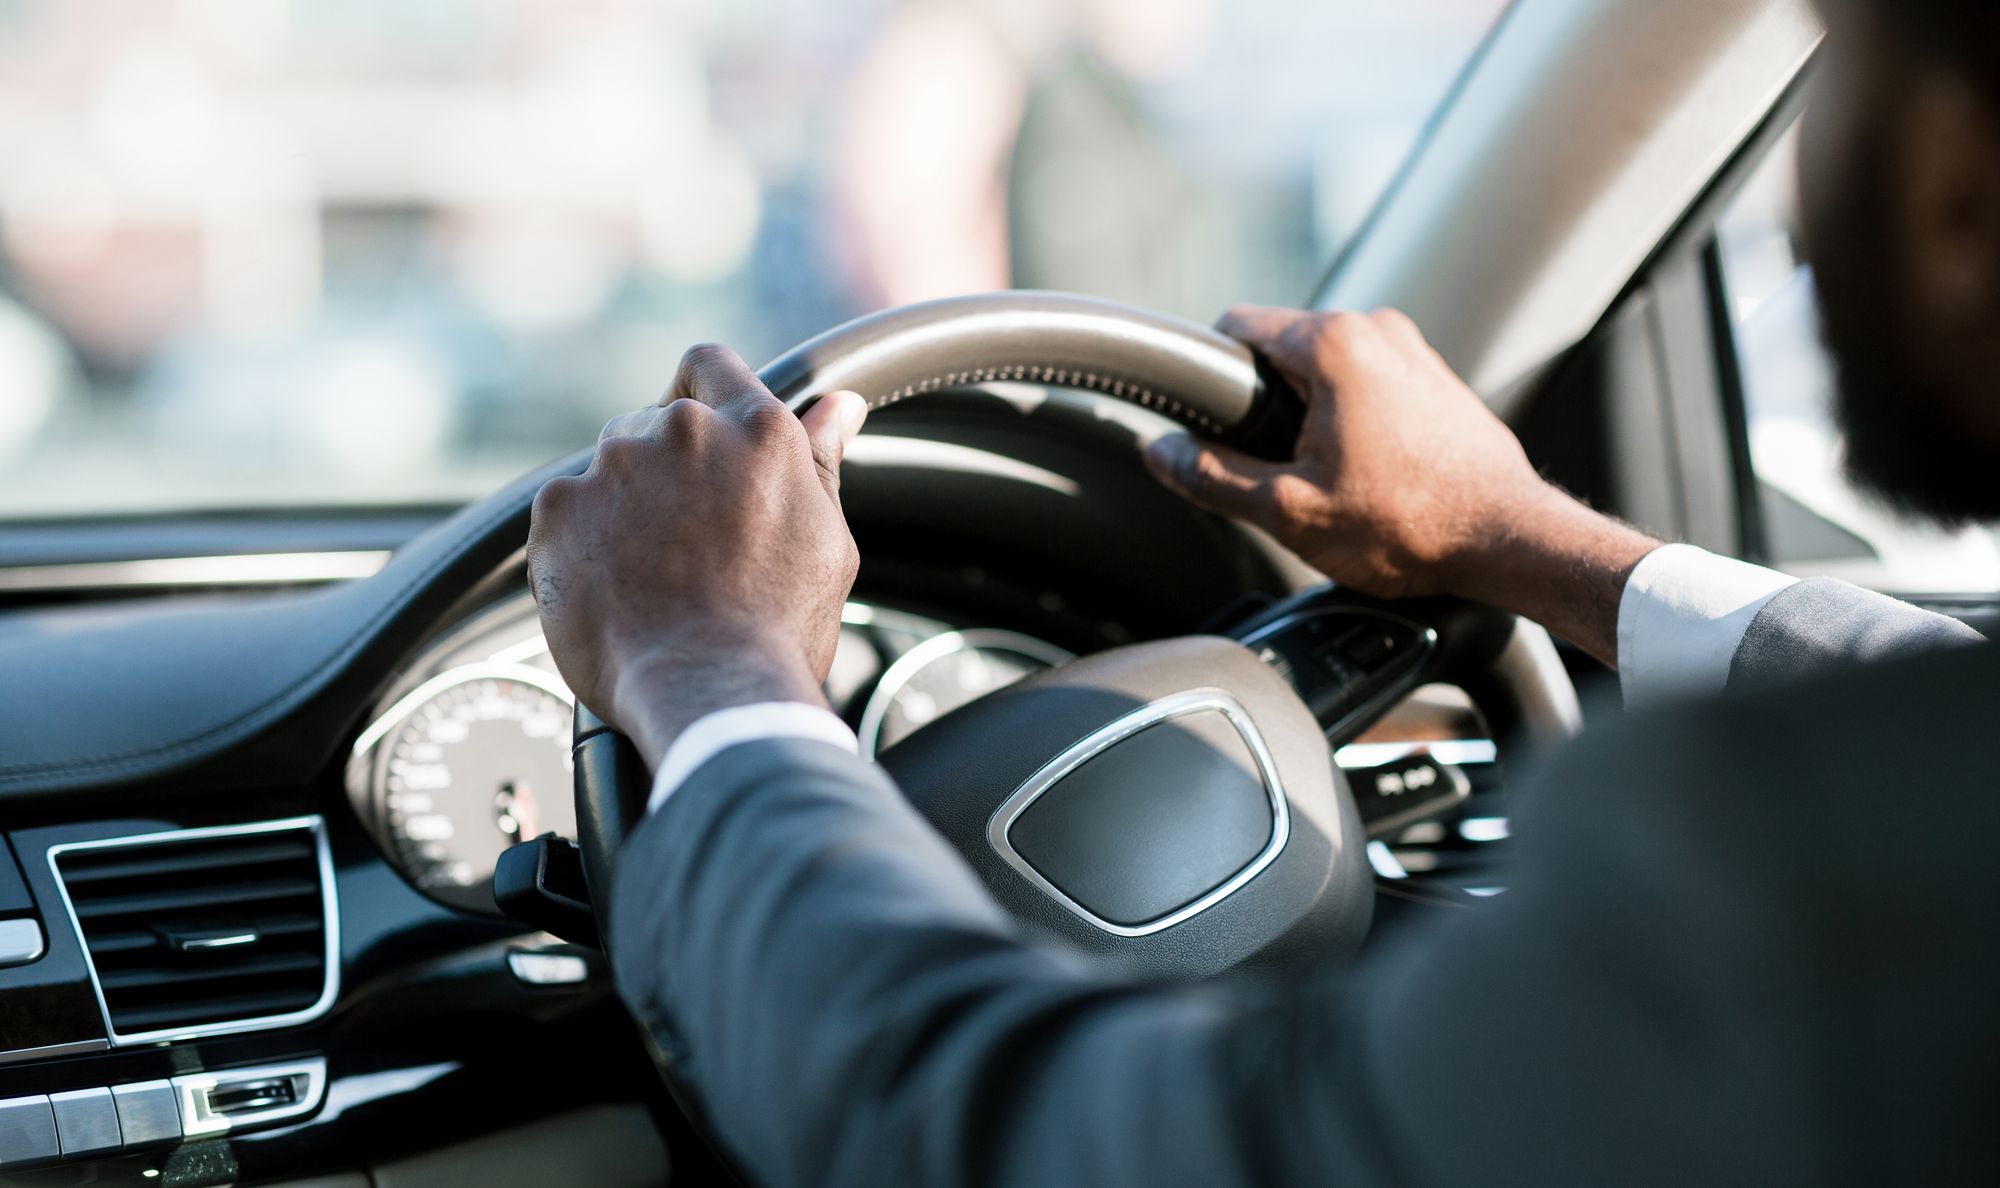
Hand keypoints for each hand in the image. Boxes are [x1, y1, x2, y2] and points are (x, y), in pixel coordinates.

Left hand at [526, 344, 867, 767]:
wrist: (709, 692)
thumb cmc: (778, 629)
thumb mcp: (824, 541)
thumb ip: (819, 462)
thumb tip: (838, 405)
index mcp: (757, 431)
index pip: (709, 365)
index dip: (699, 393)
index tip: (700, 437)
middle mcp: (683, 431)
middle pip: (654, 425)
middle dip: (665, 472)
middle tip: (685, 544)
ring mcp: (616, 465)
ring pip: (609, 469)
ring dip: (622, 507)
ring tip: (651, 578)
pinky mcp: (560, 506)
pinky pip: (565, 511)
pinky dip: (581, 544)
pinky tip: (613, 591)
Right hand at [1146, 307, 1557, 598]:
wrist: (1508, 539)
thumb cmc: (1410, 524)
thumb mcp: (1288, 510)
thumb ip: (1213, 476)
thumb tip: (1161, 454)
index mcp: (1332, 344)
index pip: (1236, 326)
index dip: (1211, 376)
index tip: (1209, 422)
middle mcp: (1376, 329)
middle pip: (1282, 348)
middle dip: (1266, 403)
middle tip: (1273, 467)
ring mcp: (1413, 349)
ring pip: (1326, 368)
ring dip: (1310, 412)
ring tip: (1326, 475)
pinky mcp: (1436, 377)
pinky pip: (1368, 382)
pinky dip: (1351, 417)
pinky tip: (1365, 472)